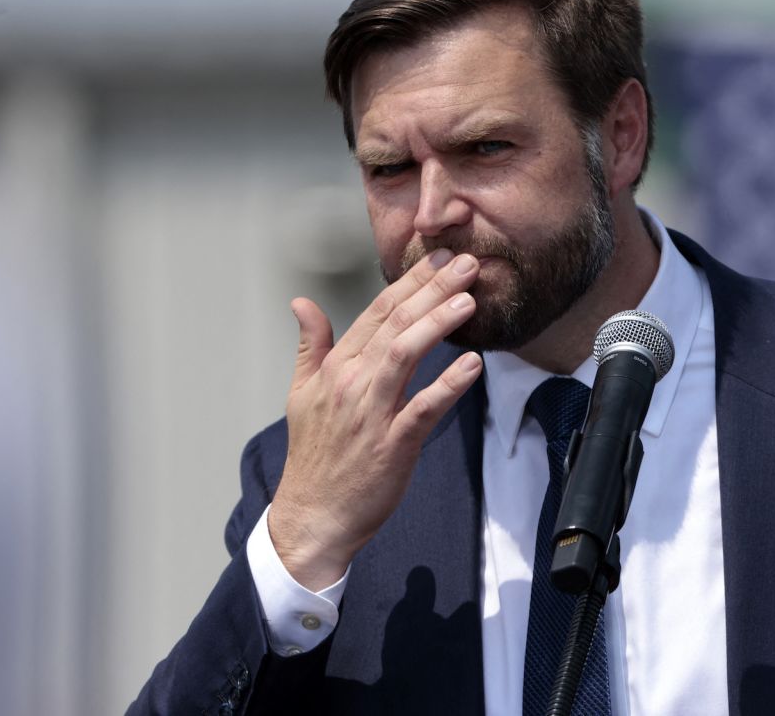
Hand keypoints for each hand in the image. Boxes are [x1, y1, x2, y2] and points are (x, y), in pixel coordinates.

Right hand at [268, 249, 483, 589]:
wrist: (313, 515)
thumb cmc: (314, 456)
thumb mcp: (301, 394)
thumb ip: (310, 345)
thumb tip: (301, 303)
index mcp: (336, 367)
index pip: (377, 312)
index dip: (411, 282)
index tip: (441, 258)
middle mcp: (352, 383)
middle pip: (396, 324)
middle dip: (433, 288)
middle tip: (468, 262)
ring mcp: (372, 413)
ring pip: (406, 355)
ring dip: (438, 323)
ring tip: (469, 299)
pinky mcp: (392, 444)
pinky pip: (423, 408)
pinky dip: (448, 385)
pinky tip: (473, 364)